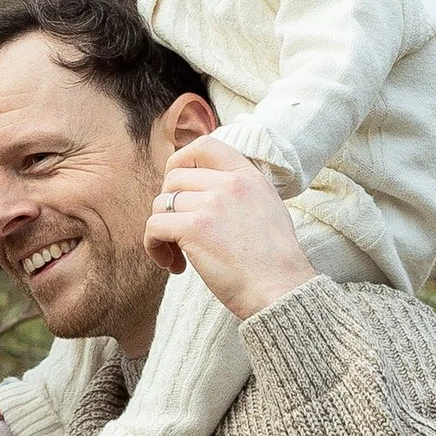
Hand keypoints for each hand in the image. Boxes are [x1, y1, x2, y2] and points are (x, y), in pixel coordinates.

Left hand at [142, 136, 316, 319]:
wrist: (281, 289)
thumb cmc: (274, 262)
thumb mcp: (268, 209)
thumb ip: (240, 192)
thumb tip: (205, 190)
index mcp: (248, 176)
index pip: (204, 145)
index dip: (181, 161)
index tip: (178, 186)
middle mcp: (229, 184)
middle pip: (174, 178)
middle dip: (169, 205)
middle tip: (178, 232)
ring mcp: (211, 204)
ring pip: (161, 204)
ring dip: (162, 231)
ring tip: (177, 255)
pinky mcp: (194, 228)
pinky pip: (154, 226)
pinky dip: (154, 246)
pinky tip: (172, 265)